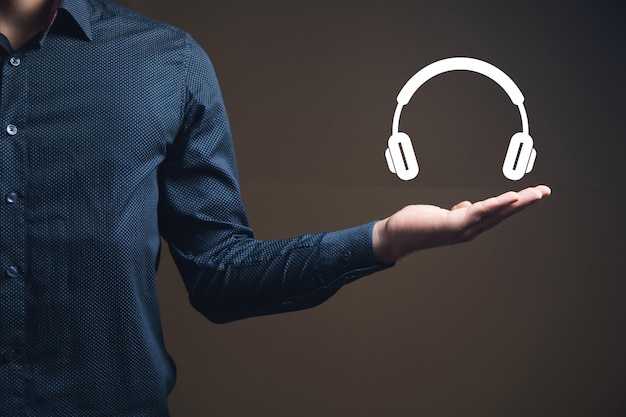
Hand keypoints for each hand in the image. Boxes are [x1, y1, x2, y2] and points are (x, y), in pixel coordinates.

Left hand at [372, 185, 550, 262]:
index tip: (533, 194)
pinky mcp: (452, 225)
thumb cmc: (416, 225)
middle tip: (546, 191)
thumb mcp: (441, 215)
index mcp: (468, 225)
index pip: (496, 213)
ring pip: (495, 213)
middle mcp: (469, 229)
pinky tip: (510, 198)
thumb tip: (466, 207)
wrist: (396, 236)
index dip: (515, 204)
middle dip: (525, 203)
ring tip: (535, 193)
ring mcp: (462, 229)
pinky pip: (479, 213)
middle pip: (502, 214)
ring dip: (517, 202)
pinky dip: (496, 205)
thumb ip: (457, 213)